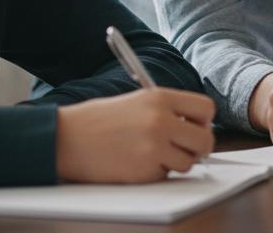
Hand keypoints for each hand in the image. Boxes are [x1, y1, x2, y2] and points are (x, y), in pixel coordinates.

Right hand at [55, 88, 214, 182]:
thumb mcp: (137, 100)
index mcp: (160, 98)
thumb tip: (197, 126)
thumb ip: (167, 109)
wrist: (66, 138)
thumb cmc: (99, 120)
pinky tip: (134, 162)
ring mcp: (153, 148)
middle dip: (198, 147)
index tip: (195, 126)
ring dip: (175, 162)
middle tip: (185, 148)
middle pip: (205, 140)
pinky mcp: (144, 171)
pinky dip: (155, 172)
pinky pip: (165, 175)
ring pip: (187, 162)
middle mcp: (161, 121)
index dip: (204, 120)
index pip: (206, 108)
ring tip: (151, 153)